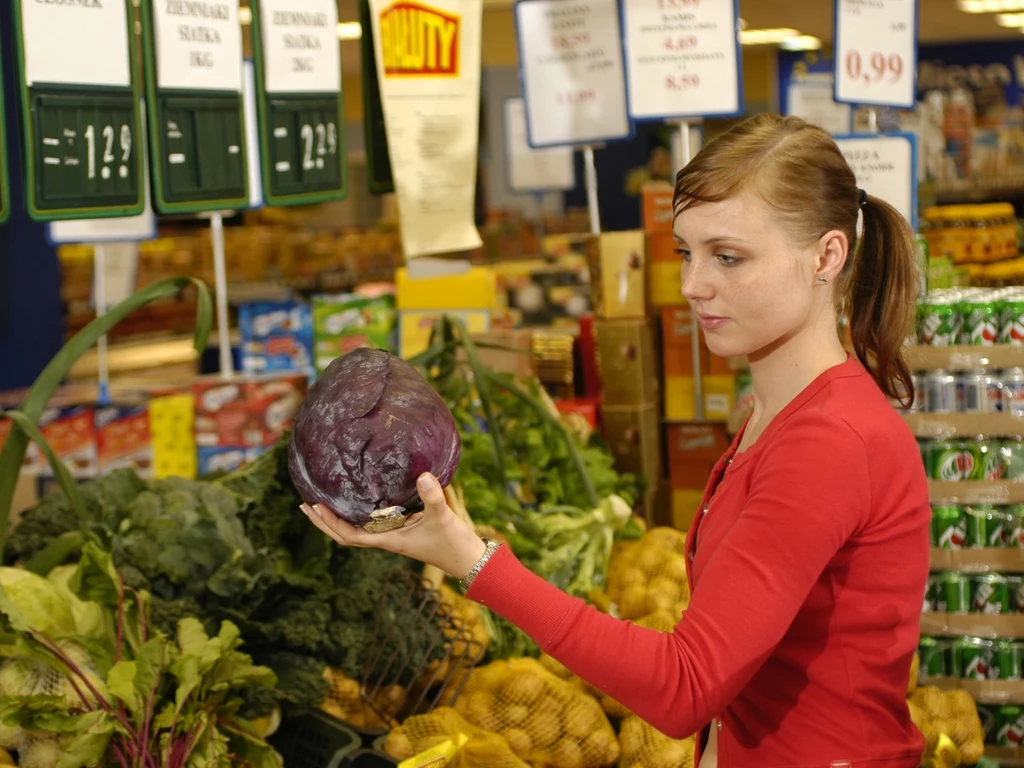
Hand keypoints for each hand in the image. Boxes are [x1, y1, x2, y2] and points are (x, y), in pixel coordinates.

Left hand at [300, 472, 488, 579]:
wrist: (468, 559)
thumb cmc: (453, 543)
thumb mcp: (442, 518)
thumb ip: (433, 497)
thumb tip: (423, 475)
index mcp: (388, 540)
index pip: (350, 536)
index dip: (330, 523)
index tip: (314, 507)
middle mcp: (386, 539)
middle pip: (346, 535)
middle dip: (324, 522)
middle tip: (305, 504)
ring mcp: (393, 536)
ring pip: (357, 530)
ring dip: (337, 519)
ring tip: (322, 503)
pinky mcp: (402, 530)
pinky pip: (372, 523)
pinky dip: (359, 514)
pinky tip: (358, 500)